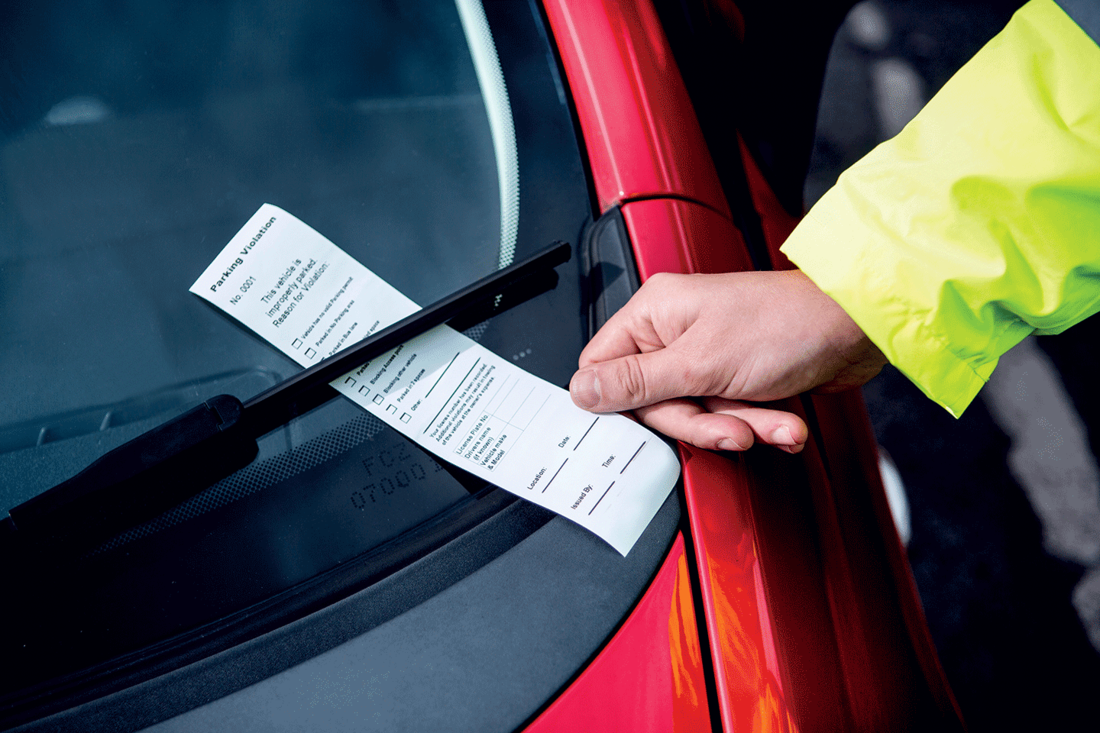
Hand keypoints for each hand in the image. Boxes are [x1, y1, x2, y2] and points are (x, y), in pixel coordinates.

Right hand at [568, 270, 885, 451]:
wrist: (856, 328)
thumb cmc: (787, 325)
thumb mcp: (700, 364)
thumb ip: (636, 383)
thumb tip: (582, 391)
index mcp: (654, 314)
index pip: (604, 367)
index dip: (620, 402)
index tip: (646, 422)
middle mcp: (675, 331)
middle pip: (654, 402)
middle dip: (700, 421)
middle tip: (730, 424)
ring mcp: (707, 354)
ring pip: (695, 413)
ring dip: (737, 425)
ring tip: (769, 422)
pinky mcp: (736, 374)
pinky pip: (727, 413)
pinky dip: (757, 423)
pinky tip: (781, 421)